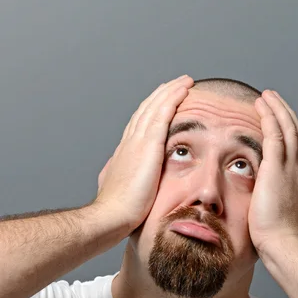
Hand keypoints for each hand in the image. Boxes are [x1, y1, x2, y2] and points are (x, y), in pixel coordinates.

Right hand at [94, 74, 194, 232]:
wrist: (111, 216)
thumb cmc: (120, 212)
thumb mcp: (124, 191)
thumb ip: (128, 179)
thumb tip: (129, 177)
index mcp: (125, 153)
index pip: (140, 125)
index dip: (152, 111)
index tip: (163, 102)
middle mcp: (129, 142)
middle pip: (147, 110)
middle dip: (162, 95)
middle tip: (176, 84)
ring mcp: (137, 141)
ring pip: (155, 106)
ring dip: (170, 91)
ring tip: (185, 81)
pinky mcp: (148, 145)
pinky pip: (162, 114)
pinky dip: (172, 98)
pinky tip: (184, 89)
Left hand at [249, 90, 297, 256]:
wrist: (284, 246)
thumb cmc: (280, 241)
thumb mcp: (285, 219)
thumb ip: (282, 207)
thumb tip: (277, 206)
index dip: (292, 133)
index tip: (283, 123)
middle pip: (297, 134)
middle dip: (286, 115)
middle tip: (275, 101)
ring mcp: (291, 168)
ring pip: (288, 128)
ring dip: (278, 109)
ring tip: (267, 96)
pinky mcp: (277, 168)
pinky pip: (275, 133)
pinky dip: (270, 116)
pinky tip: (261, 105)